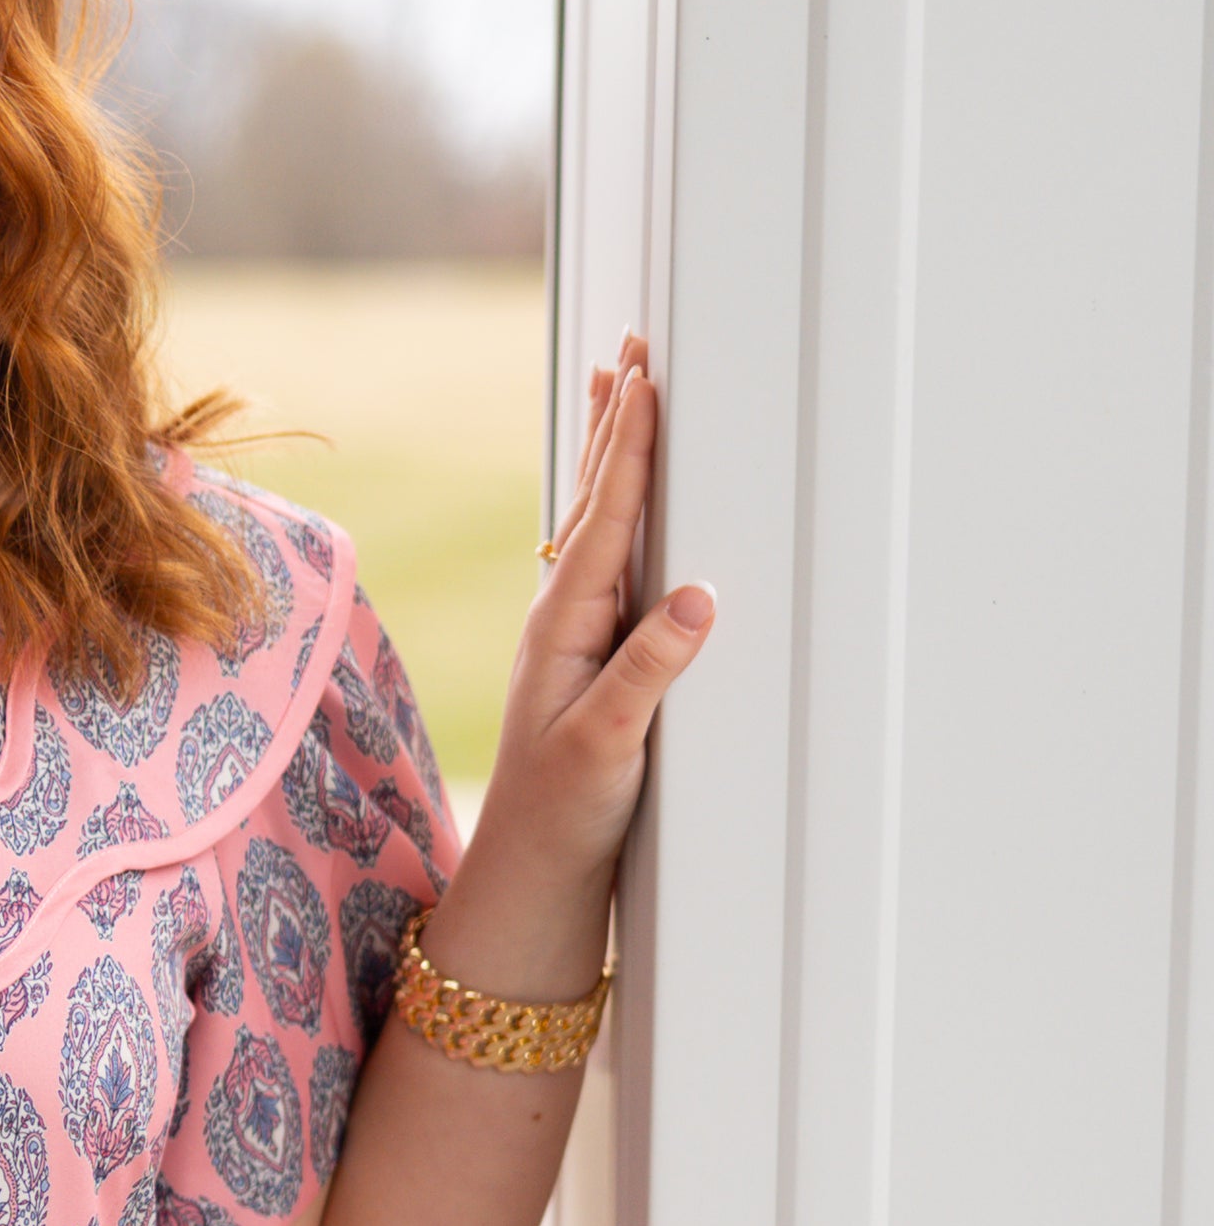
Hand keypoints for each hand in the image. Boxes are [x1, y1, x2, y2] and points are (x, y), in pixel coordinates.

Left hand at [443, 332, 714, 982]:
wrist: (530, 878)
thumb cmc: (565, 816)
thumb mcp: (608, 745)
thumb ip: (648, 671)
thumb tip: (696, 595)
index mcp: (568, 625)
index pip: (604, 516)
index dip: (629, 446)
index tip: (646, 377)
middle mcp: (565, 618)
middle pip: (595, 497)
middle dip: (617, 422)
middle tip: (634, 347)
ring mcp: (575, 636)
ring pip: (597, 522)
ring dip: (609, 453)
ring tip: (617, 389)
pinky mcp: (590, 661)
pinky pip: (605, 562)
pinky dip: (613, 512)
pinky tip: (613, 500)